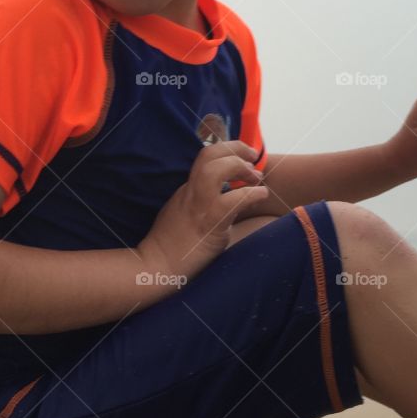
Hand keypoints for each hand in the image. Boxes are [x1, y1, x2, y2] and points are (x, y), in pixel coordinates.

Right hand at [137, 140, 269, 281]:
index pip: (205, 159)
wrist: (156, 268)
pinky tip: (261, 195)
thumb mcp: (185, 218)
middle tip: (252, 156)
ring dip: (239, 167)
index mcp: (186, 191)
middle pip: (208, 155)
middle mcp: (190, 193)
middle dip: (234, 149)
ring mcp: (198, 207)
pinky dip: (251, 194)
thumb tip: (228, 199)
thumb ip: (202, 205)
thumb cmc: (172, 249)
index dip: (227, 151)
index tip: (244, 157)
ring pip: (215, 170)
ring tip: (255, 177)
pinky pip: (232, 201)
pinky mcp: (209, 224)